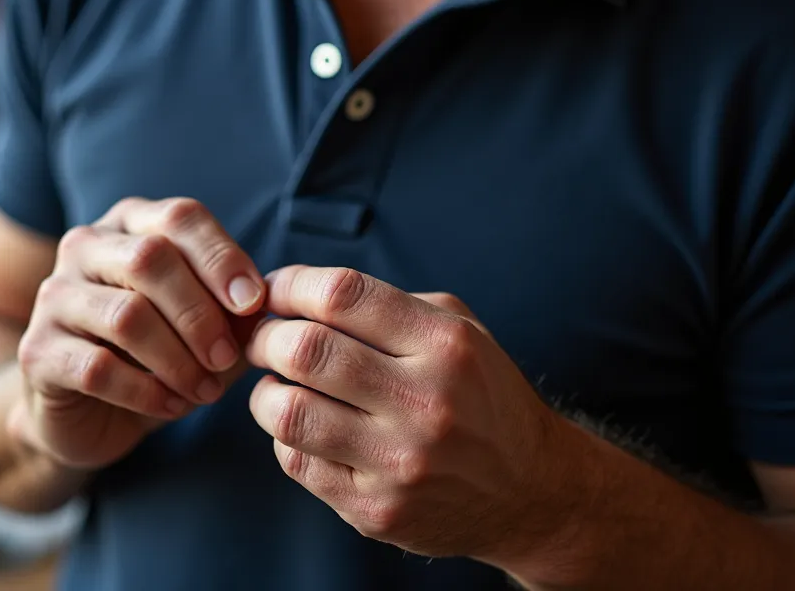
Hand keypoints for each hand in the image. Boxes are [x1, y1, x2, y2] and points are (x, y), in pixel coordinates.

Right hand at [11, 197, 265, 469]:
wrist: (84, 413)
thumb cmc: (153, 357)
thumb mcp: (201, 327)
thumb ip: (232, 311)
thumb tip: (263, 307)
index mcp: (130, 224)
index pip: (179, 217)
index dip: (221, 258)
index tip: (253, 303)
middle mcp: (84, 247)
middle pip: (151, 258)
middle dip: (201, 314)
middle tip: (227, 358)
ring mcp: (53, 296)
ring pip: (127, 316)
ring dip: (178, 360)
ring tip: (204, 391)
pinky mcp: (36, 351)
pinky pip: (99, 368)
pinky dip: (147, 392)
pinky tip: (171, 407)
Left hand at [246, 266, 578, 564]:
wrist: (531, 492)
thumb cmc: (480, 397)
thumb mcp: (460, 332)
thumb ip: (387, 306)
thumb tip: (296, 290)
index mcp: (445, 345)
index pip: (342, 295)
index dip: (290, 286)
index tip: (274, 292)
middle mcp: (425, 401)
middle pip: (306, 351)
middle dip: (266, 338)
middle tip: (262, 341)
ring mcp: (399, 461)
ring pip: (290, 413)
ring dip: (265, 393)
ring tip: (276, 386)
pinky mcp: (376, 508)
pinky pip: (298, 462)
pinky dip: (286, 439)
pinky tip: (304, 429)